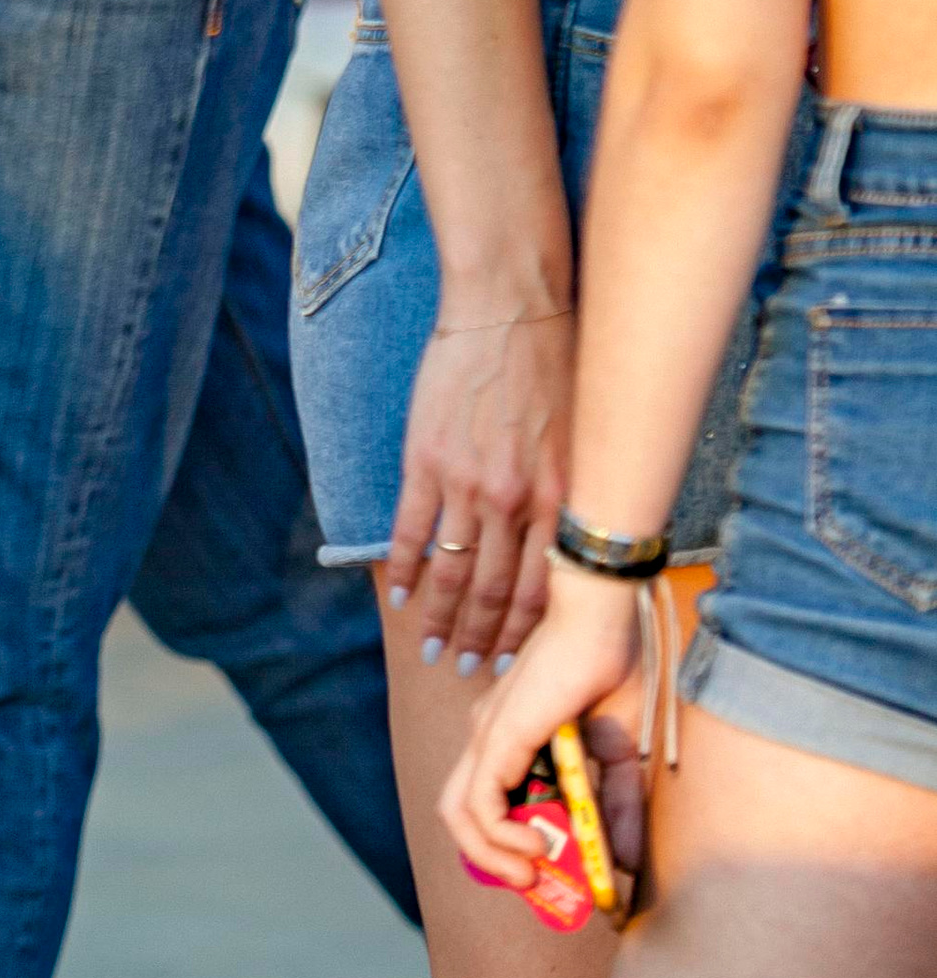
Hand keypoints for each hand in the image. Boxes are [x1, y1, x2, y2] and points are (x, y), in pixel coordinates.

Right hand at [385, 300, 572, 671]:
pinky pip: (411, 530)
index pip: (543, 590)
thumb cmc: (556, 367)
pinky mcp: (427, 461)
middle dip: (479, 639)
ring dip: (440, 616)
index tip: (513, 665)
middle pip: (496, 592)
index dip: (525, 635)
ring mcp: (468, 483)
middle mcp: (516, 502)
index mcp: (559, 500)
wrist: (512, 309)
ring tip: (430, 645)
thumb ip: (571, 496)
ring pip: (453, 571)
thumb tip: (571, 549)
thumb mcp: (582, 441)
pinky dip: (402, 567)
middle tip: (465, 668)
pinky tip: (396, 592)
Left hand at [440, 563, 646, 896]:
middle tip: (540, 884)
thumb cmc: (610, 672)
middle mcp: (487, 739)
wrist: (604, 615)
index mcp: (510, 739)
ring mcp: (487, 736)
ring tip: (536, 870)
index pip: (488, 805)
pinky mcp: (498, 735)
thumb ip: (619, 808)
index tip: (552, 876)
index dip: (509, 848)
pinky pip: (479, 801)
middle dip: (496, 862)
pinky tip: (539, 843)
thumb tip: (627, 868)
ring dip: (493, 857)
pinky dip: (501, 834)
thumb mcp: (620, 755)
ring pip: (458, 815)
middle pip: (461, 817)